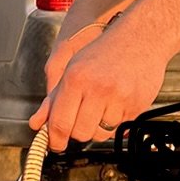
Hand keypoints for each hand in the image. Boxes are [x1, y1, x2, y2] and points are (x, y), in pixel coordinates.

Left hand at [29, 22, 167, 153]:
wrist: (142, 37)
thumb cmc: (105, 51)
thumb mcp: (73, 68)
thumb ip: (53, 99)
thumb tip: (37, 124)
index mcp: (76, 78)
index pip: (60, 123)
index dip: (55, 139)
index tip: (55, 144)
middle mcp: (98, 89)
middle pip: (80, 134)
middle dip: (77, 132)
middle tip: (80, 119)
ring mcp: (119, 98)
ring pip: (100, 135)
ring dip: (97, 128)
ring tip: (101, 107)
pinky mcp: (136, 106)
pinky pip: (119, 129)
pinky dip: (114, 123)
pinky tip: (115, 104)